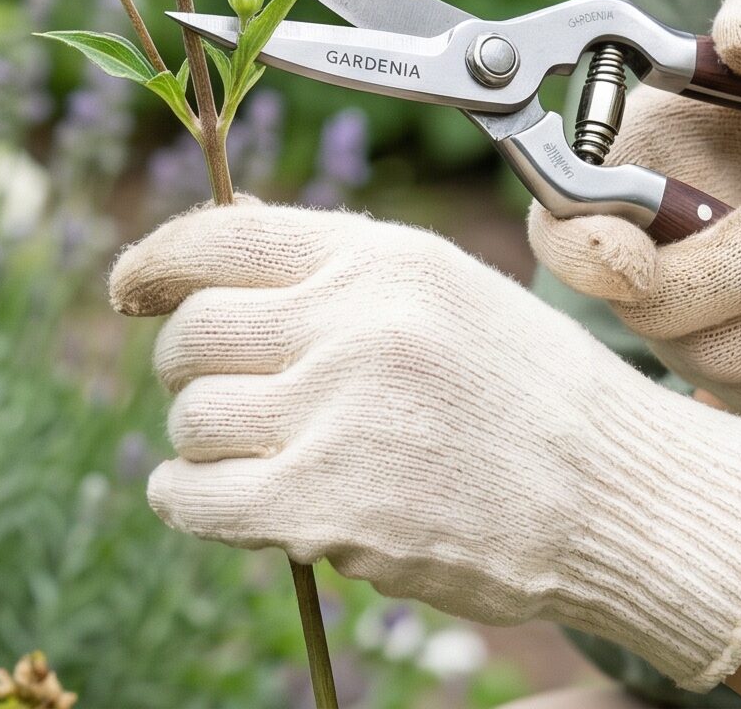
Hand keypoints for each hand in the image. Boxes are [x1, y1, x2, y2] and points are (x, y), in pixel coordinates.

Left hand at [108, 194, 740, 692]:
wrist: (613, 493)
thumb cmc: (529, 389)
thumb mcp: (440, 287)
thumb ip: (331, 264)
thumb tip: (222, 232)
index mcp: (379, 254)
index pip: (219, 234)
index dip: (152, 261)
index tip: (128, 287)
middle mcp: (352, 321)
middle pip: (191, 330)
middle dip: (183, 362)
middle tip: (214, 388)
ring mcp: (336, 413)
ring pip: (189, 416)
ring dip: (200, 439)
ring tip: (253, 452)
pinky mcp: (323, 507)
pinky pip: (193, 496)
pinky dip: (185, 501)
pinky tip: (214, 500)